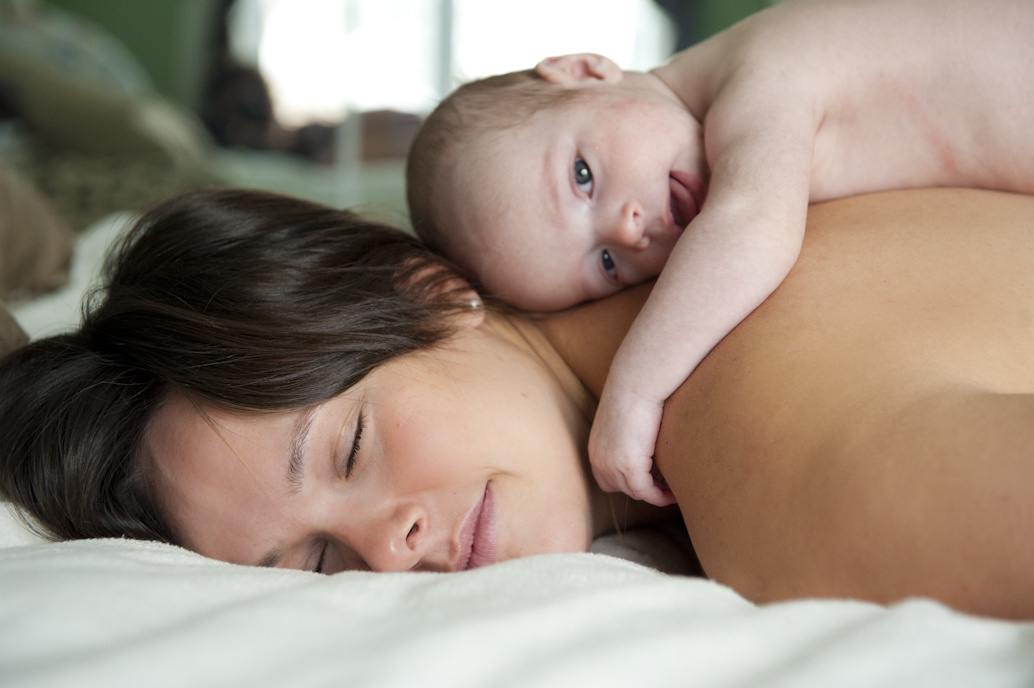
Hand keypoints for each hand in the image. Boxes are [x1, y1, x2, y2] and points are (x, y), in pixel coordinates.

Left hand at [588, 386, 675, 506]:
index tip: (650, 478)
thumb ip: (628, 432)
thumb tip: (646, 438)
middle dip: (642, 488)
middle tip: (665, 485)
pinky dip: (661, 496)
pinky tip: (674, 492)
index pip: (606, 478)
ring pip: (636, 491)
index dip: (627, 482)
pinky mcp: (629, 467)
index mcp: (596, 447)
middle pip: (620, 488)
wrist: (636, 382)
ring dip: (655, 493)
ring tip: (673, 488)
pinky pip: (646, 492)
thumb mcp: (624, 416)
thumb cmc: (635, 390)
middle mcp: (599, 459)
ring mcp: (612, 465)